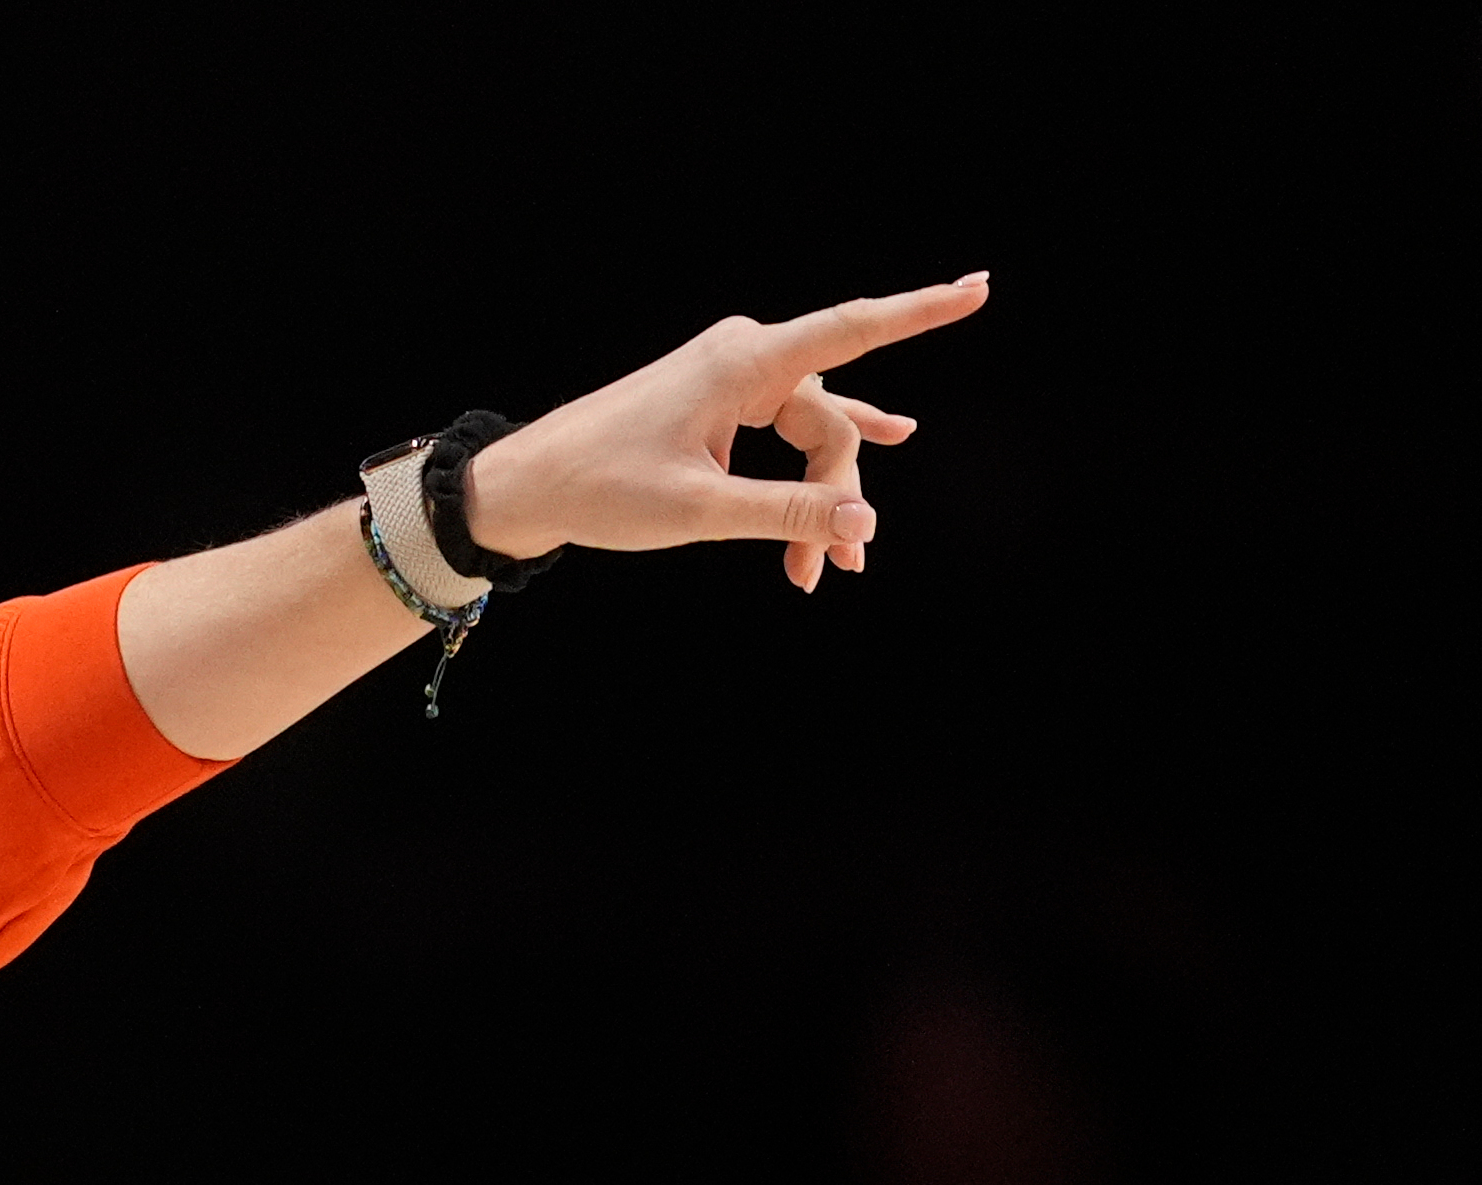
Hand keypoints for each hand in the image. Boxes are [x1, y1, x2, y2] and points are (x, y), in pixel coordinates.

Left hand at [464, 275, 989, 591]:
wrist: (530, 486)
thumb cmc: (603, 488)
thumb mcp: (700, 509)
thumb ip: (787, 512)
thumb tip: (864, 524)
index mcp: (743, 364)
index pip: (853, 330)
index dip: (921, 310)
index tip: (980, 288)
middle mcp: (744, 357)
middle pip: (828, 421)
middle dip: (835, 493)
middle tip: (829, 569)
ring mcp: (731, 378)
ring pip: (808, 435)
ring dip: (819, 497)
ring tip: (833, 566)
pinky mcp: (719, 402)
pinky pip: (787, 427)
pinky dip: (812, 461)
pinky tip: (889, 434)